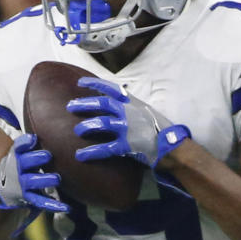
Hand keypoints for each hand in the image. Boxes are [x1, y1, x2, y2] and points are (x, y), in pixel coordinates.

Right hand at [0, 134, 66, 213]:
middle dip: (36, 159)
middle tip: (47, 155)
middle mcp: (19, 168)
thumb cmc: (24, 162)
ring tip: (56, 179)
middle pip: (25, 163)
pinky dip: (53, 205)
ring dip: (44, 180)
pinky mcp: (30, 198)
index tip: (33, 139)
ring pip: (33, 182)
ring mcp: (23, 184)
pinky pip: (41, 202)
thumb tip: (39, 97)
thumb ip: (32, 133)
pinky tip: (66, 207)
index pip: (19, 146)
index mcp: (18, 154)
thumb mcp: (24, 147)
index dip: (24, 143)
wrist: (6, 188)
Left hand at [67, 76, 190, 167]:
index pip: (110, 88)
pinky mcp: (127, 145)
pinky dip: (91, 152)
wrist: (171, 145)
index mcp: (132, 103)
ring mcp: (127, 129)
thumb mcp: (145, 110)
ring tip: (76, 131)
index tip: (80, 83)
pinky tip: (79, 156)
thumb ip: (130, 106)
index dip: (94, 84)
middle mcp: (128, 113)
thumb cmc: (158, 128)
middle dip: (84, 104)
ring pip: (102, 124)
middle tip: (70, 106)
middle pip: (102, 104)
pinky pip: (105, 148)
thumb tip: (117, 101)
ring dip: (87, 126)